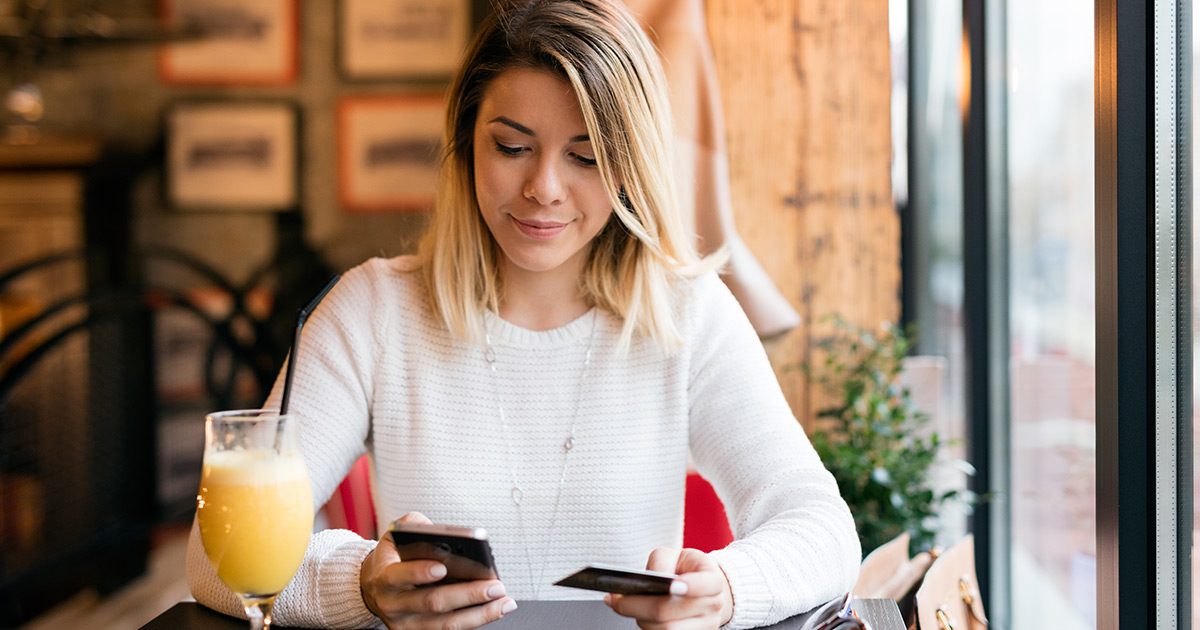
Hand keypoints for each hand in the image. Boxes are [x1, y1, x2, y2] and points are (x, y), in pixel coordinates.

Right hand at [360, 512, 516, 628]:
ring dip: (480, 614)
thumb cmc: (394, 557)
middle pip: (432, 602)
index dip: (419, 572)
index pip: (398, 575)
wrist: (374, 587)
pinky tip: (496, 609)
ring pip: (446, 624)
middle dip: (467, 594)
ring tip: (504, 601)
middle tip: (494, 585)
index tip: (442, 567)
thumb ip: (415, 527)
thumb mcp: (395, 536)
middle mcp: (393, 605)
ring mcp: (407, 624)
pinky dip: (477, 620)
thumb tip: (442, 532)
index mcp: (384, 577)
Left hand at [604, 548, 733, 628]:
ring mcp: (705, 626)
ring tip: (625, 606)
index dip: (690, 586)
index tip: (672, 585)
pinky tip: (637, 614)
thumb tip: (653, 577)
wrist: (702, 590)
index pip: (706, 584)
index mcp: (713, 580)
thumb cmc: (685, 570)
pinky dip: (646, 626)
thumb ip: (662, 561)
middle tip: (616, 599)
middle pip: (670, 612)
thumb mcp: (675, 555)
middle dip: (636, 606)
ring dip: (639, 618)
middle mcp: (712, 606)